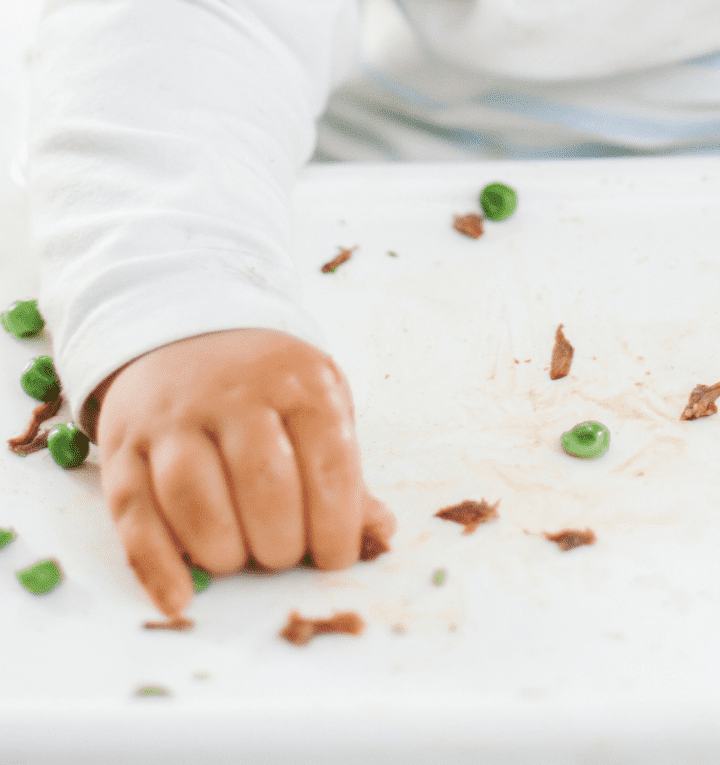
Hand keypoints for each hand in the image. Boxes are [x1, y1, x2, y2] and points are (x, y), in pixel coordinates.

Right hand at [92, 329, 394, 616]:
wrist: (187, 336)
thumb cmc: (269, 388)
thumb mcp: (318, 405)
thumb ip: (344, 471)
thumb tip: (380, 532)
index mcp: (300, 383)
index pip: (328, 461)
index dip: (338, 523)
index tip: (335, 558)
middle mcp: (235, 394)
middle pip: (263, 481)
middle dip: (281, 541)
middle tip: (284, 557)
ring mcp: (174, 418)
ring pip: (193, 494)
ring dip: (222, 550)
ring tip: (239, 561)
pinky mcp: (124, 446)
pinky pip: (135, 514)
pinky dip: (157, 566)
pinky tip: (180, 598)